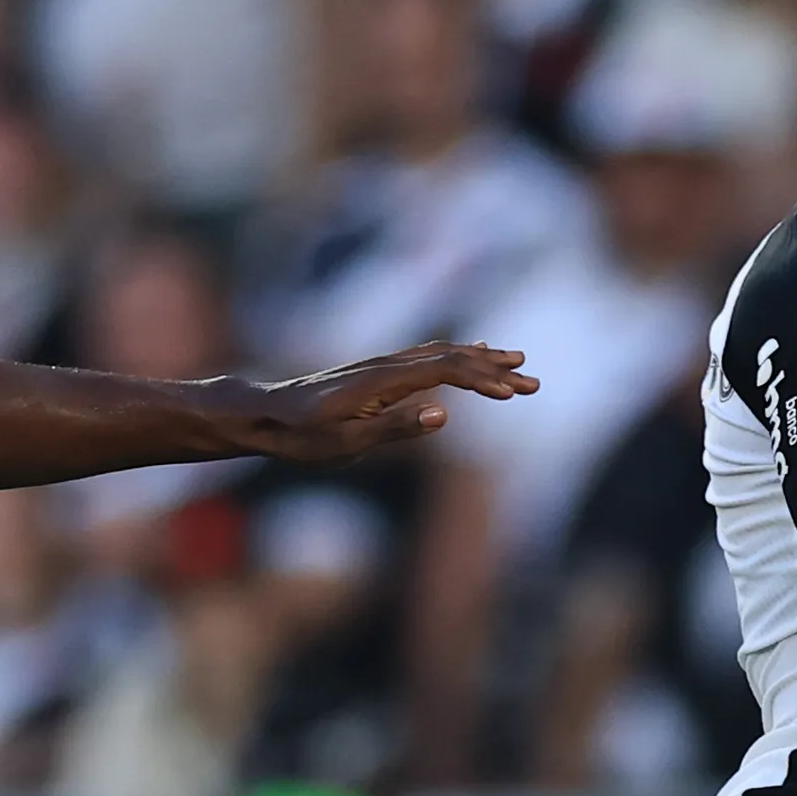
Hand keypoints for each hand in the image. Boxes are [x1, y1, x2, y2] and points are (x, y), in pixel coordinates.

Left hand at [240, 343, 536, 466]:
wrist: (262, 414)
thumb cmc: (301, 436)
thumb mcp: (347, 443)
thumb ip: (397, 427)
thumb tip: (445, 413)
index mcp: (384, 380)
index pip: (447, 370)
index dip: (484, 379)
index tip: (514, 392)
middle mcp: (386, 363)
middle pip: (452, 356)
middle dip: (494, 368)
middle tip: (533, 381)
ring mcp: (381, 364)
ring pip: (442, 352)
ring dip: (481, 358)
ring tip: (516, 362)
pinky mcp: (376, 371)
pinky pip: (427, 355)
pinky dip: (457, 354)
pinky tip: (470, 353)